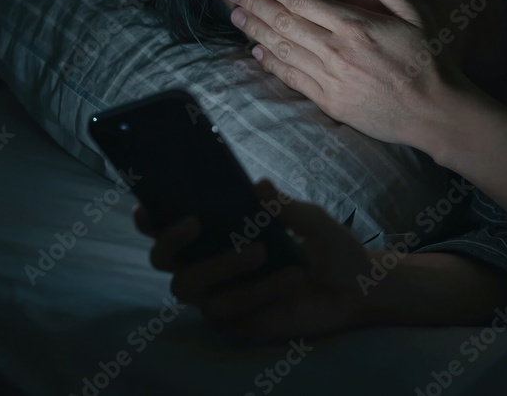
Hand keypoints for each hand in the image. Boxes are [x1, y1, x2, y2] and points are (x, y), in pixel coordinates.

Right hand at [134, 180, 372, 341]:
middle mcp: (209, 262)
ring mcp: (219, 294)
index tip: (151, 207)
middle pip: (163, 260)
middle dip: (172, 241)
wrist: (355, 288)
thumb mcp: (313, 220)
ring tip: (261, 251)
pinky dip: (254, 291)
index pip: (168, 225)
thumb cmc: (328, 247)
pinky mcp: (236, 320)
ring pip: (189, 286)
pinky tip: (287, 278)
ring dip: (220, 265)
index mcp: (219, 231)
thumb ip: (286, 206)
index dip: (151, 219)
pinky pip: (225, 309)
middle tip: (198, 222)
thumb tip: (258, 186)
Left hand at [227, 0, 464, 146]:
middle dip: (253, 2)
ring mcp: (330, 78)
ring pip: (282, 49)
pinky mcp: (329, 101)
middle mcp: (336, 51)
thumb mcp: (415, 13)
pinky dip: (271, 63)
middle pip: (283, 22)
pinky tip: (257, 51)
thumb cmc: (428, 59)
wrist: (433, 111)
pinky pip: (292, 78)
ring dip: (255, 30)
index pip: (300, 0)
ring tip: (236, 14)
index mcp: (354, 26)